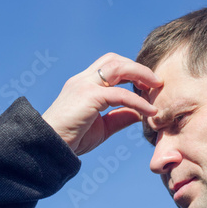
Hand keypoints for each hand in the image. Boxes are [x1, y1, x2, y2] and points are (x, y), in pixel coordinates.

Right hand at [42, 53, 162, 154]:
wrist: (49, 148)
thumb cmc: (71, 139)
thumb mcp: (102, 127)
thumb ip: (120, 117)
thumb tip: (140, 113)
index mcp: (84, 84)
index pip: (110, 66)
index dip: (131, 71)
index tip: (147, 85)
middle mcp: (83, 80)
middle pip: (114, 60)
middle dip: (138, 67)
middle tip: (156, 82)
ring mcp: (84, 85)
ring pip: (117, 66)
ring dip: (140, 74)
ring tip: (157, 87)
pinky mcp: (88, 96)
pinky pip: (120, 94)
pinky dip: (138, 100)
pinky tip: (150, 111)